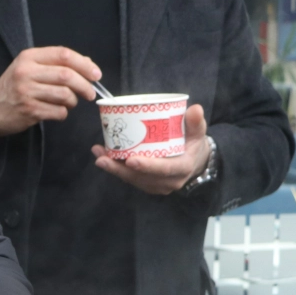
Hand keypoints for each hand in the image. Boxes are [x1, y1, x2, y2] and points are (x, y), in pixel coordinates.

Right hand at [0, 47, 102, 140]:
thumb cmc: (13, 87)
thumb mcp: (29, 67)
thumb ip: (55, 63)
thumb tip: (88, 64)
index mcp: (28, 57)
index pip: (63, 55)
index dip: (84, 64)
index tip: (96, 74)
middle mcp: (27, 72)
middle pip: (67, 75)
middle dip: (84, 85)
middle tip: (90, 93)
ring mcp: (27, 92)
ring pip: (65, 95)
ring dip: (73, 101)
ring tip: (68, 103)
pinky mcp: (29, 110)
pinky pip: (58, 112)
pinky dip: (63, 113)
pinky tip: (56, 112)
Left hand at [92, 104, 210, 194]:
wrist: (194, 162)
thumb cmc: (193, 144)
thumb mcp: (198, 132)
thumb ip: (195, 122)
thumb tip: (195, 109)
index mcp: (182, 168)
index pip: (164, 169)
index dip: (147, 166)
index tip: (131, 160)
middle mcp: (168, 181)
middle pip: (141, 177)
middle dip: (120, 169)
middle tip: (102, 158)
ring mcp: (156, 185)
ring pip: (132, 179)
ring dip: (113, 168)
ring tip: (98, 153)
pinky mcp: (147, 184)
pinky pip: (130, 178)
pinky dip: (115, 168)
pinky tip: (102, 155)